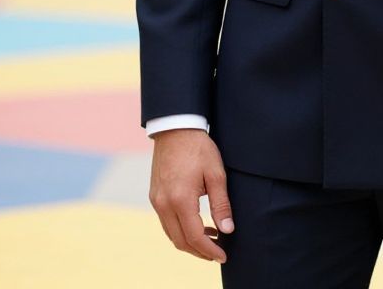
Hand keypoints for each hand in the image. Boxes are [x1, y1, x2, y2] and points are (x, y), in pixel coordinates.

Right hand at [148, 129, 233, 263]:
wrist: (175, 127)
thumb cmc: (198, 147)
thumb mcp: (216, 174)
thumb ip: (221, 204)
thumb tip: (228, 230)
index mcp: (180, 199)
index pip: (195, 236)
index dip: (210, 250)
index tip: (223, 255)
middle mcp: (164, 204)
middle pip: (181, 241)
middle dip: (199, 251)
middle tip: (217, 251)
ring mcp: (156, 200)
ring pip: (171, 234)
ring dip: (189, 242)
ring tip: (210, 239)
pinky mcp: (154, 195)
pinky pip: (166, 222)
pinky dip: (180, 229)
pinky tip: (195, 224)